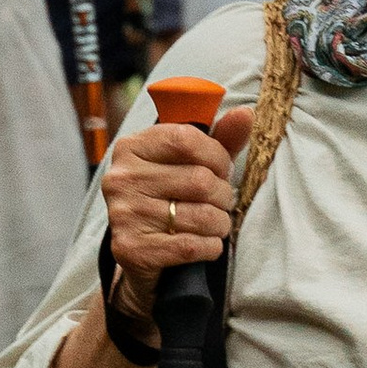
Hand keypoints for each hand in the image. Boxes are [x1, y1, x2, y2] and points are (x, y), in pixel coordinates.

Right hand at [103, 110, 250, 297]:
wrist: (142, 253)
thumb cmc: (171, 198)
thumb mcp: (192, 163)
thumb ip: (220, 139)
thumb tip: (245, 114)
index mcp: (131, 147)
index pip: (185, 139)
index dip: (217, 156)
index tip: (222, 169)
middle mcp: (121, 179)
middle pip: (199, 180)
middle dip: (223, 194)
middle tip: (220, 201)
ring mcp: (124, 215)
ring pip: (201, 216)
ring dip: (220, 223)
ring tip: (214, 223)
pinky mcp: (131, 249)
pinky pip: (192, 246)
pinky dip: (210, 247)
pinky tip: (204, 243)